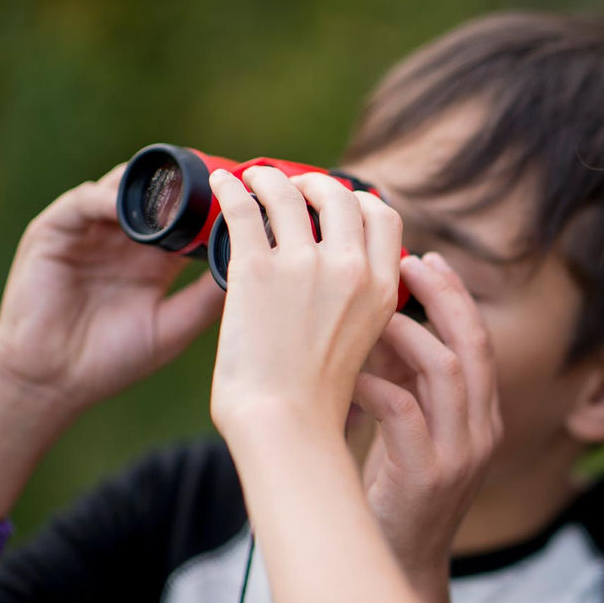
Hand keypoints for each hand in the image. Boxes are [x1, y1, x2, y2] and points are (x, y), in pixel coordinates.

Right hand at [0, 165, 223, 419]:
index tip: (247, 199)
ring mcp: (92, 233)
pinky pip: (83, 202)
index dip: (216, 206)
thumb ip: (209, 296)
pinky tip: (128, 208)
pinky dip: (107, 198)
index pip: (190, 218)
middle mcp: (127, 240)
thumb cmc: (116, 359)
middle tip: (218, 181)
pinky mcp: (55, 232)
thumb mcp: (176, 325)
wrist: (56, 380)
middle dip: (187, 185)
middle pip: (159, 195)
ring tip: (178, 191)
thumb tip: (255, 268)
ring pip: (124, 189)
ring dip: (150, 188)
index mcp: (158, 260)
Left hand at [208, 166, 401, 438]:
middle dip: (314, 183)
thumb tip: (338, 288)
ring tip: (251, 178)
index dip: (358, 200)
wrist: (286, 425)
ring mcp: (304, 266)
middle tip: (290, 189)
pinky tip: (220, 182)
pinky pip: (241, 207)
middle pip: (339, 194)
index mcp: (383, 288)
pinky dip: (230, 188)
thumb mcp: (363, 344)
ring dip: (267, 177)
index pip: (383, 217)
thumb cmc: (316, 400)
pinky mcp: (256, 271)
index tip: (335, 204)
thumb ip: (357, 308)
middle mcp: (350, 269)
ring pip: (287, 190)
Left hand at [355, 256, 501, 573]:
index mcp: (482, 417)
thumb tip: (381, 324)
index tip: (426, 261)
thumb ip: (408, 384)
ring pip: (449, 372)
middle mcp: (482, 431)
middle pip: (475, 346)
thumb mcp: (412, 434)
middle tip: (409, 264)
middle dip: (444, 298)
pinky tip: (349, 371)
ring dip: (408, 334)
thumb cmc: (394, 494)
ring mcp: (461, 455)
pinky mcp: (429, 475)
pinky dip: (378, 384)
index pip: (480, 343)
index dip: (456, 298)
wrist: (399, 566)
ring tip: (370, 314)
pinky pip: (406, 413)